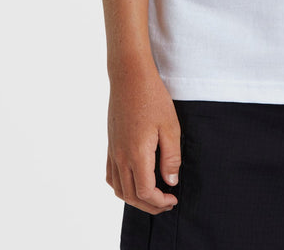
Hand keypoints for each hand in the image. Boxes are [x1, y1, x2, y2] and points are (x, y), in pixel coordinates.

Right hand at [106, 66, 181, 214]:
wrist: (129, 76)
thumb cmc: (152, 97)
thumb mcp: (171, 126)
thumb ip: (171, 157)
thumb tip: (171, 181)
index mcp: (137, 154)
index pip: (145, 192)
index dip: (160, 202)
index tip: (173, 199)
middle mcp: (121, 157)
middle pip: (131, 196)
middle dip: (150, 206)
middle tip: (166, 204)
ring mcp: (113, 151)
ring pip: (119, 188)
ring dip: (135, 199)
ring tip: (153, 196)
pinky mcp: (110, 144)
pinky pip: (111, 175)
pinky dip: (122, 186)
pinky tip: (134, 181)